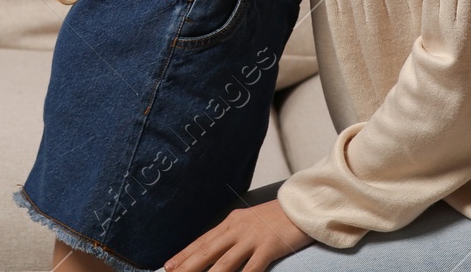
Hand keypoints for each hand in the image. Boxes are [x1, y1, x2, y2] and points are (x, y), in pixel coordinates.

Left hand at [164, 198, 313, 271]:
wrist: (302, 206)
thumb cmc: (275, 217)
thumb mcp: (248, 221)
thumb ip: (232, 234)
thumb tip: (214, 248)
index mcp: (231, 222)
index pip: (202, 241)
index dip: (184, 254)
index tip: (168, 266)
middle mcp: (238, 229)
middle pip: (208, 251)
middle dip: (188, 266)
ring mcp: (253, 238)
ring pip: (225, 262)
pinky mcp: (270, 246)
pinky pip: (253, 267)